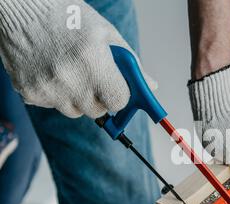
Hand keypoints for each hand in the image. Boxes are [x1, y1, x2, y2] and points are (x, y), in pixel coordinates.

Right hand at [0, 0, 155, 117]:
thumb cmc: (69, 18)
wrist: (23, 9)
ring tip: (71, 72)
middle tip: (94, 78)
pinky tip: (52, 72)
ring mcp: (47, 87)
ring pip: (75, 112)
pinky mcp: (29, 92)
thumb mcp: (107, 34)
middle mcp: (69, 78)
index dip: (121, 97)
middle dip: (100, 99)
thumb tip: (151, 86)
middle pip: (97, 111)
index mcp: (93, 61)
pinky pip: (52, 106)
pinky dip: (56, 94)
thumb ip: (132, 64)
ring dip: (78, 99)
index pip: (118, 102)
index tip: (119, 91)